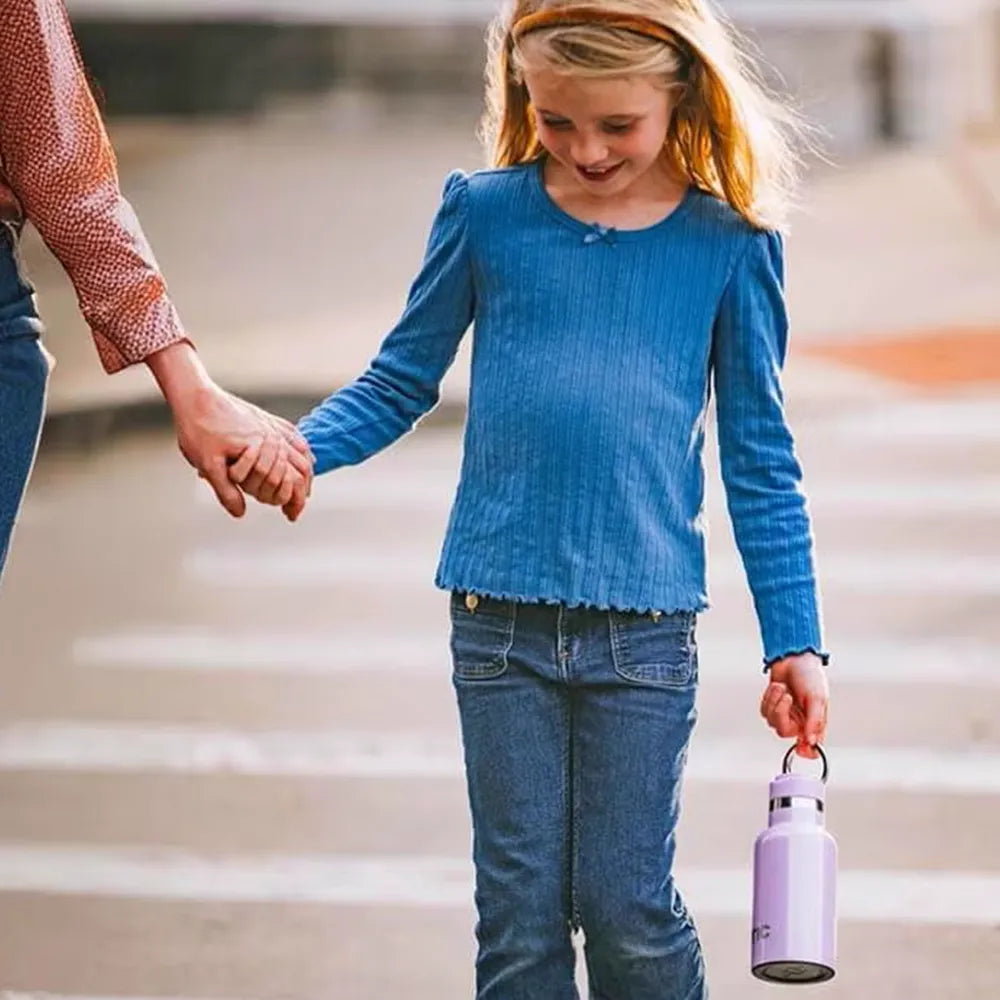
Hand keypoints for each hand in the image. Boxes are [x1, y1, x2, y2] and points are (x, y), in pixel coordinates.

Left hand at [180, 386, 313, 519]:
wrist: (195, 396)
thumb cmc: (199, 429)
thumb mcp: (208, 464)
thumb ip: (226, 491)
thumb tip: (241, 513)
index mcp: (263, 449)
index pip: (290, 481)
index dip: (292, 502)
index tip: (291, 517)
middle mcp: (273, 437)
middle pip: (302, 468)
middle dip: (302, 492)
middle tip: (295, 509)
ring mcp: (272, 426)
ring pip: (302, 452)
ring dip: (305, 474)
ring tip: (303, 490)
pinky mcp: (266, 419)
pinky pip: (294, 435)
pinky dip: (302, 451)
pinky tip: (304, 457)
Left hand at [760, 652, 828, 759]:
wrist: (794, 657)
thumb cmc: (810, 676)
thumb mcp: (817, 698)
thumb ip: (815, 721)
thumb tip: (812, 742)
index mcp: (814, 722)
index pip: (811, 747)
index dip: (806, 752)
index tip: (801, 748)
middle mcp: (799, 722)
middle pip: (783, 732)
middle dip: (781, 713)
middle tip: (787, 697)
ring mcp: (785, 714)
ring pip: (771, 721)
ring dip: (775, 702)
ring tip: (783, 687)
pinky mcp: (772, 705)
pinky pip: (764, 711)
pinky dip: (769, 698)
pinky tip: (778, 686)